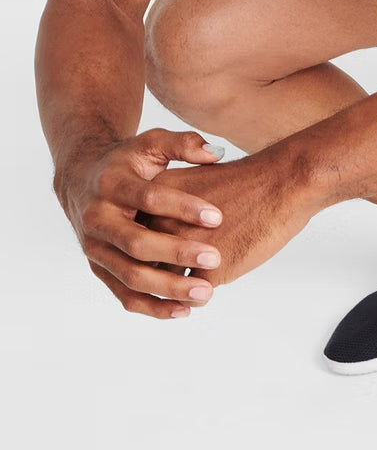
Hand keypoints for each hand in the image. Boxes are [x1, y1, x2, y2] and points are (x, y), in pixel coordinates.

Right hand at [55, 128, 226, 319]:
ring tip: (206, 293)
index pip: (149, 198)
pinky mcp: (99, 269)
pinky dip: (151, 306)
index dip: (183, 207)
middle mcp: (98, 219)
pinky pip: (123, 294)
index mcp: (112, 184)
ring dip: (168, 288)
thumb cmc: (129, 160)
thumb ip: (183, 144)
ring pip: (129, 276)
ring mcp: (95, 249)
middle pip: (137, 243)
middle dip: (177, 253)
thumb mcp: (151, 143)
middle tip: (215, 258)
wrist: (82, 180)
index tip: (217, 216)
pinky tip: (183, 311)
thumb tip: (216, 153)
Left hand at [146, 149, 319, 288]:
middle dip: (150, 275)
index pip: (133, 236)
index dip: (142, 251)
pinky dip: (198, 296)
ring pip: (164, 284)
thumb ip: (174, 209)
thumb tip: (161, 236)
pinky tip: (207, 292)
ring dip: (172, 293)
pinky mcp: (208, 271)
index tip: (148, 261)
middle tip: (161, 282)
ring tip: (183, 295)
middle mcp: (161, 225)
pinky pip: (193, 295)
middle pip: (142, 262)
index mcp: (156, 198)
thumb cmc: (249, 181)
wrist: (286, 180)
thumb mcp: (199, 184)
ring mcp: (183, 250)